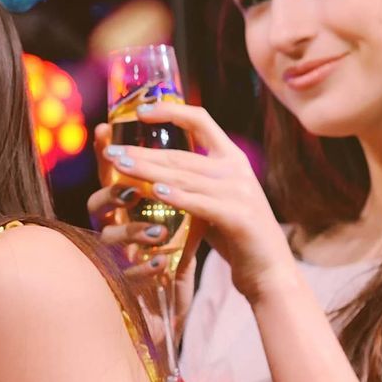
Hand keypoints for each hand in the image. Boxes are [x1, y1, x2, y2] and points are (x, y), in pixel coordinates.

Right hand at [88, 121, 193, 269]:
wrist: (181, 283)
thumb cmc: (181, 240)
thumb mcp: (184, 203)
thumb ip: (182, 177)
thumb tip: (196, 135)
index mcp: (125, 203)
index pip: (110, 174)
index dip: (103, 153)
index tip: (104, 129)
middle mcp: (114, 224)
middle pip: (97, 204)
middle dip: (113, 194)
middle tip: (131, 191)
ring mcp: (115, 253)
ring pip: (108, 239)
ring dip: (132, 233)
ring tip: (158, 232)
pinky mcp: (127, 282)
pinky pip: (126, 274)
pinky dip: (142, 268)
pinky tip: (159, 263)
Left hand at [101, 101, 295, 304]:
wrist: (270, 271)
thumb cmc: (236, 236)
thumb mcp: (214, 200)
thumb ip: (193, 182)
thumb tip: (153, 170)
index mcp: (232, 159)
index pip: (201, 121)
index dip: (170, 111)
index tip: (140, 111)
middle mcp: (237, 170)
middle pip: (181, 155)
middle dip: (143, 152)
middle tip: (111, 152)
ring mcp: (240, 193)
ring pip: (184, 177)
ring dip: (148, 171)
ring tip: (120, 167)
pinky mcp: (239, 218)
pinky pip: (200, 203)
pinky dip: (176, 196)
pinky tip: (154, 191)